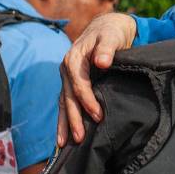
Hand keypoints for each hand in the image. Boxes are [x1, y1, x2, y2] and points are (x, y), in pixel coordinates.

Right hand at [56, 13, 137, 145]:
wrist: (106, 28)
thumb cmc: (110, 33)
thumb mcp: (111, 37)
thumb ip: (107, 49)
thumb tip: (102, 62)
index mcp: (74, 60)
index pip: (79, 85)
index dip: (88, 101)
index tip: (98, 116)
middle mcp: (66, 70)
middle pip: (68, 98)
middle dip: (73, 119)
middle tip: (80, 138)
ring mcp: (67, 78)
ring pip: (63, 103)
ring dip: (64, 124)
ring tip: (64, 144)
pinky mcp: (71, 84)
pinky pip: (66, 103)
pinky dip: (64, 119)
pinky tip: (64, 135)